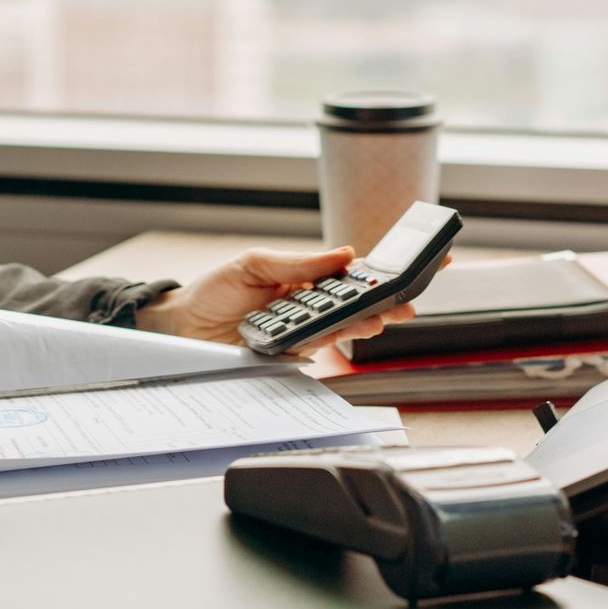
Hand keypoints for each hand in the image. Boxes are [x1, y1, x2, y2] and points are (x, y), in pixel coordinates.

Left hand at [132, 246, 420, 352]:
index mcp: (306, 279)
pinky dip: (337, 337)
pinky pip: (320, 346)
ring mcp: (305, 332)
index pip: (354, 274)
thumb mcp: (254, 264)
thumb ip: (298, 264)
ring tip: (386, 314)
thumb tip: (343, 254)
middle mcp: (311, 307)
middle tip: (410, 297)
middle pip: (360, 304)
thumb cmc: (215, 291)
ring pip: (347, 328)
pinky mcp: (292, 354)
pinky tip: (350, 329)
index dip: (388, 268)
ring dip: (369, 321)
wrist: (183, 325)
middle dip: (389, 300)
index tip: (424, 259)